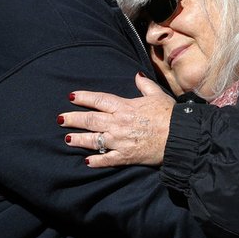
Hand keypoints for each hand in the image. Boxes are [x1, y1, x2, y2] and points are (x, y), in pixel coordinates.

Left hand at [58, 73, 174, 167]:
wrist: (179, 137)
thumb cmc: (170, 115)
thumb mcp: (157, 95)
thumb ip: (144, 85)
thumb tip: (137, 75)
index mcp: (125, 107)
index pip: (99, 100)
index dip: (84, 97)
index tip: (72, 97)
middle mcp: (118, 123)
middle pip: (90, 120)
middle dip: (73, 119)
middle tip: (59, 119)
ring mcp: (120, 141)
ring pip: (94, 140)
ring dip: (78, 139)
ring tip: (67, 139)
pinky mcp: (126, 156)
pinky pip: (107, 160)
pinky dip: (96, 161)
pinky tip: (87, 162)